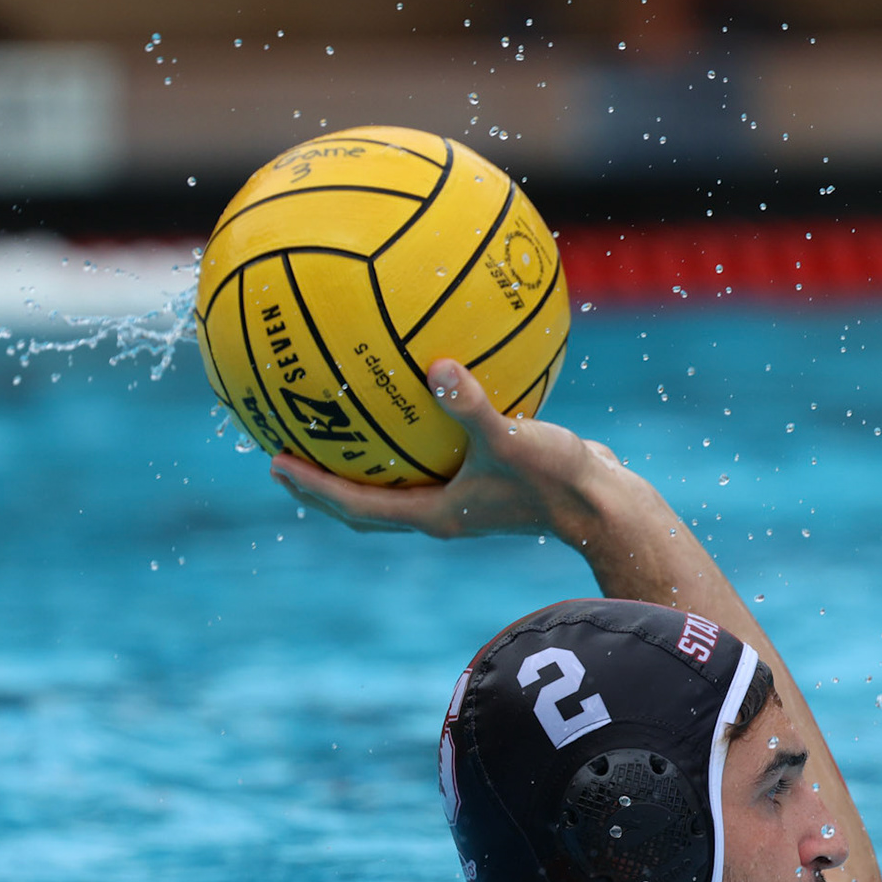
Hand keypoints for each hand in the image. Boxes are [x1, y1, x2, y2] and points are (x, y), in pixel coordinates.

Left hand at [269, 359, 624, 539]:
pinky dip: (415, 437)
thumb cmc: (558, 480)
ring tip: (336, 434)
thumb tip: (438, 367)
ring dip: (364, 467)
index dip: (314, 487)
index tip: (275, 464)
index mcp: (434, 514)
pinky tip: (420, 396)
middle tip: (283, 457)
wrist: (607, 504)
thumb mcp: (512, 440)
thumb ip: (471, 408)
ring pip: (398, 486)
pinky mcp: (487, 481)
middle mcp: (443, 511)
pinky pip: (435, 459)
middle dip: (322, 485)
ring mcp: (465, 499)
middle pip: (365, 504)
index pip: (357, 504)